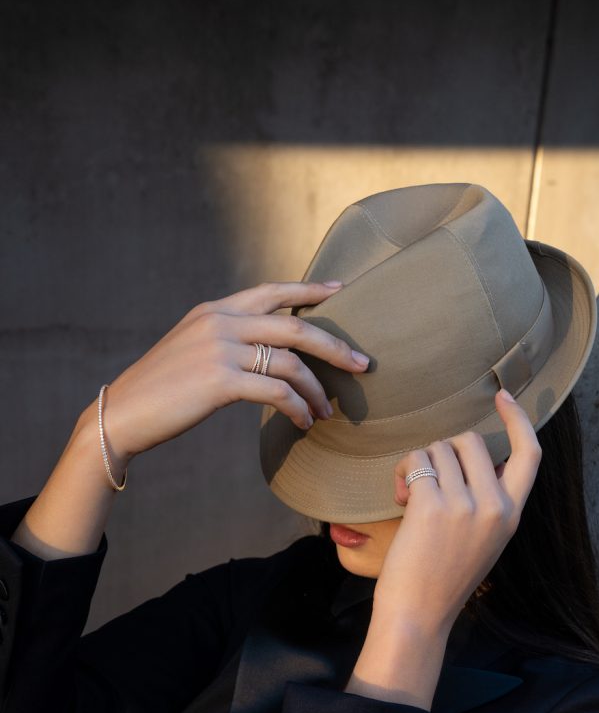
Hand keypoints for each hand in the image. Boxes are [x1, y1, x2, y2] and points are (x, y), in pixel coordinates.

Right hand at [76, 281, 368, 462]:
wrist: (122, 413)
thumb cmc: (160, 390)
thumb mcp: (192, 350)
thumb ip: (227, 340)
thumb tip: (267, 352)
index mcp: (214, 310)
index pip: (271, 291)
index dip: (309, 290)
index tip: (340, 290)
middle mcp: (220, 323)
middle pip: (295, 327)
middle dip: (334, 346)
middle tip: (361, 365)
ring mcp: (220, 350)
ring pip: (291, 364)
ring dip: (317, 391)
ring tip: (326, 412)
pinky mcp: (220, 381)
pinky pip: (277, 392)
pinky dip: (298, 408)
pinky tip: (304, 423)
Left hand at [372, 389, 541, 639]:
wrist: (419, 614)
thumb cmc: (442, 579)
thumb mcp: (484, 540)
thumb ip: (487, 501)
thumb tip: (469, 458)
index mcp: (512, 515)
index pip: (530, 455)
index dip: (519, 420)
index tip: (503, 396)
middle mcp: (495, 506)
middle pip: (470, 441)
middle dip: (443, 452)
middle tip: (427, 482)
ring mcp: (465, 505)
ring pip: (439, 449)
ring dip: (419, 464)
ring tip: (410, 497)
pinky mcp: (433, 504)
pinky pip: (417, 460)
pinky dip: (403, 472)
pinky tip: (399, 498)